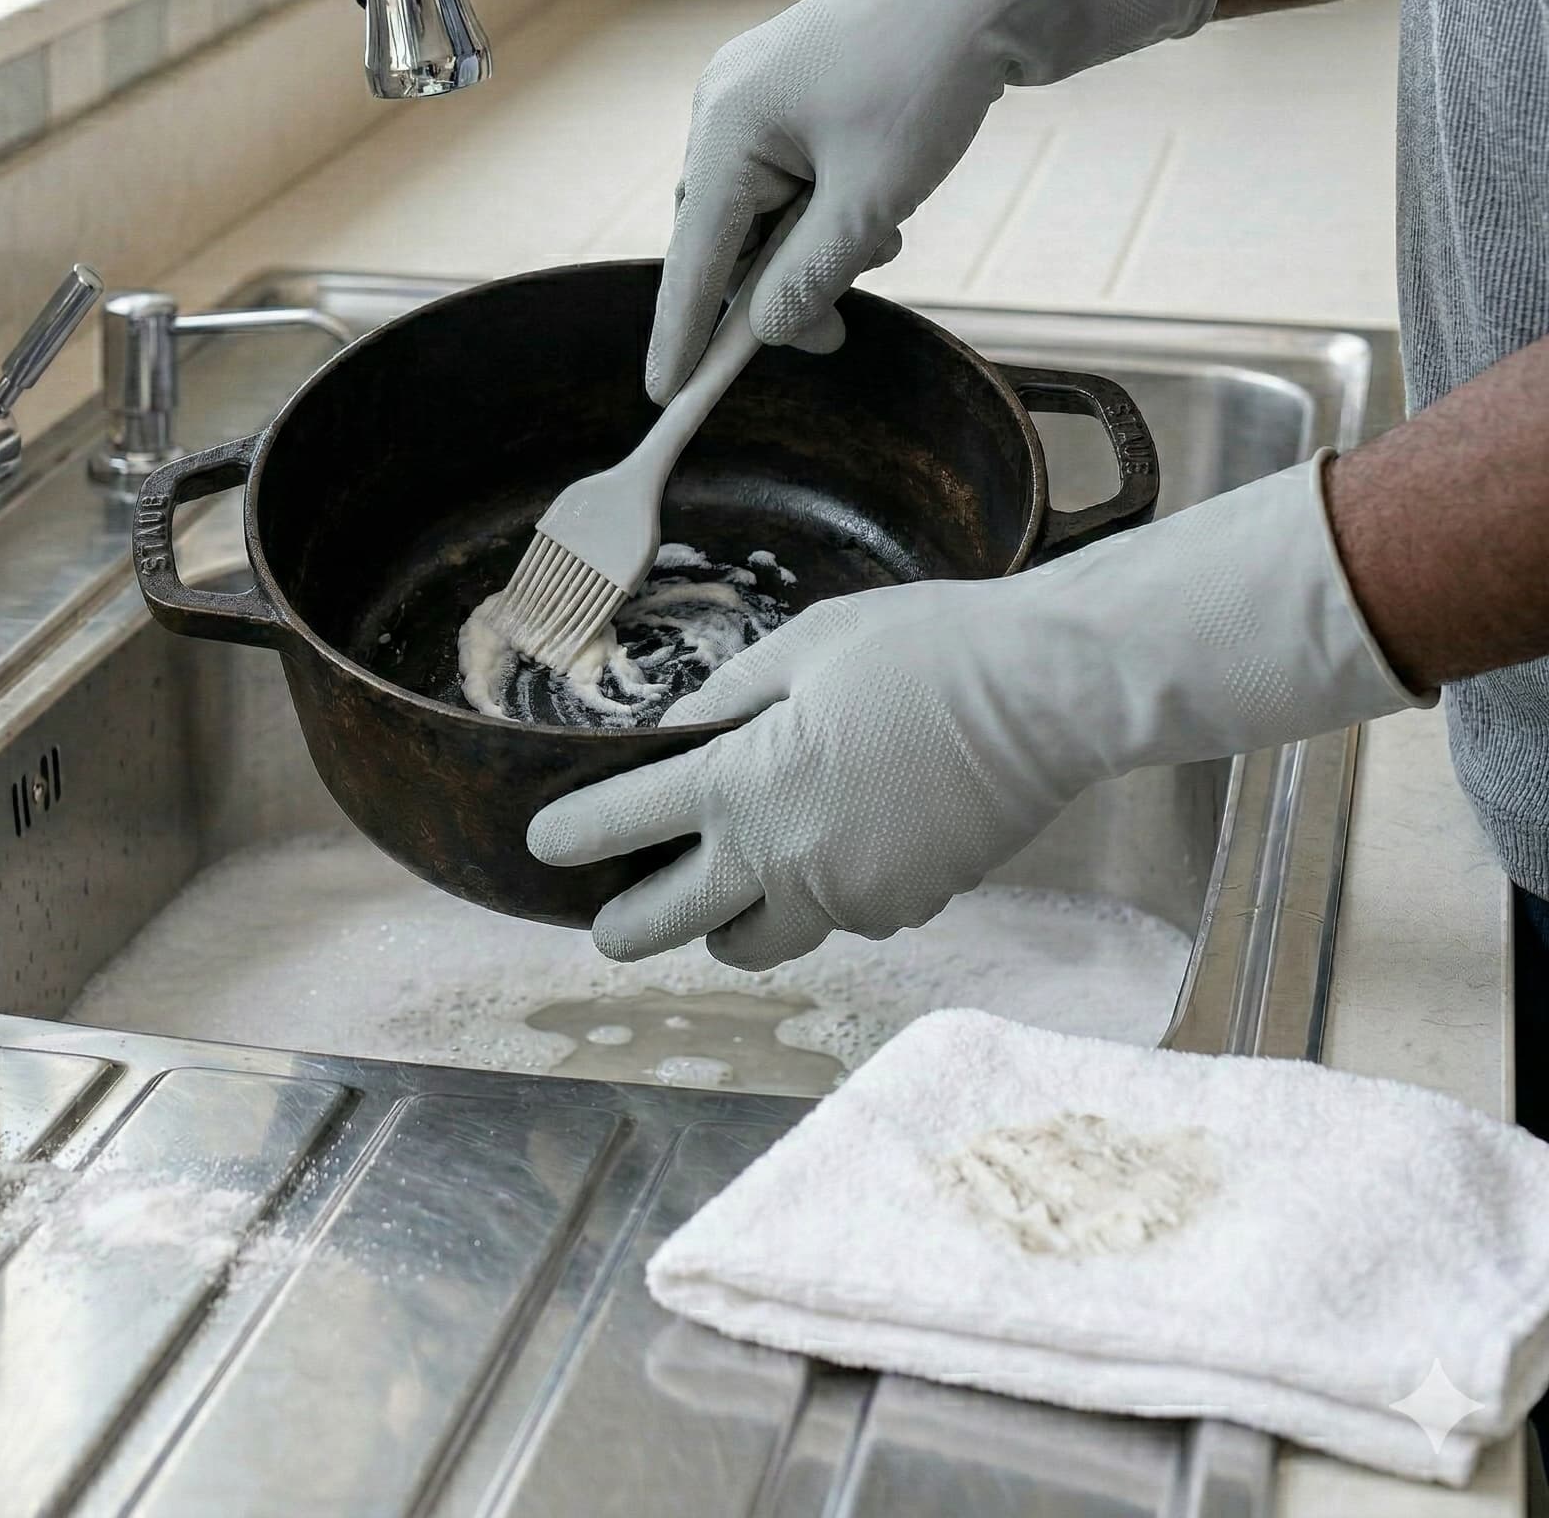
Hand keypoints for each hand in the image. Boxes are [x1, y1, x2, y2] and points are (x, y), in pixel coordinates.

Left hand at [528, 460, 1421, 967]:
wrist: (1047, 693)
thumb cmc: (925, 648)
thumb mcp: (805, 645)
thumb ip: (730, 695)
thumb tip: (682, 730)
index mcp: (744, 784)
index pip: (625, 822)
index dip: (571, 834)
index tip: (541, 845)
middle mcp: (784, 858)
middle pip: (670, 923)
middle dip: (625, 922)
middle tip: (606, 920)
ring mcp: (848, 896)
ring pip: (755, 942)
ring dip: (724, 921)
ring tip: (721, 887)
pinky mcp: (906, 908)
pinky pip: (836, 920)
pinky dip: (816, 898)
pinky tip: (832, 849)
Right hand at [645, 0, 1220, 403]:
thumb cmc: (928, 81)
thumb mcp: (870, 203)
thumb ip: (808, 278)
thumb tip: (764, 330)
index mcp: (728, 130)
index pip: (694, 259)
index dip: (683, 333)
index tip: (667, 394)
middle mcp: (723, 107)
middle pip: (725, 237)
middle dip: (776, 287)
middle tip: (834, 329)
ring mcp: (753, 92)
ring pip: (760, 209)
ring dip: (810, 247)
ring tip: (882, 241)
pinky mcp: (788, 88)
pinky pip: (783, 174)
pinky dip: (820, 209)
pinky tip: (876, 211)